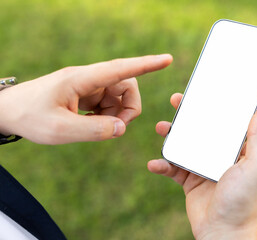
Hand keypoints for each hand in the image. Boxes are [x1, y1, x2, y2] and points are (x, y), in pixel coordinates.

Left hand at [0, 54, 172, 143]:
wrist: (9, 111)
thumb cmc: (30, 116)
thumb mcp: (59, 130)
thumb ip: (93, 130)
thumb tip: (121, 128)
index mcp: (81, 79)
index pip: (120, 69)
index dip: (145, 65)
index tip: (166, 60)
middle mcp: (88, 79)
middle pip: (126, 85)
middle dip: (128, 108)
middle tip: (114, 128)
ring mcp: (88, 86)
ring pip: (118, 96)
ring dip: (115, 115)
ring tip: (94, 127)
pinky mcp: (86, 94)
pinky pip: (108, 103)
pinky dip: (106, 117)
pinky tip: (89, 123)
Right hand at [148, 93, 256, 239]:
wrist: (222, 233)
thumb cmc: (244, 201)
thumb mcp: (256, 168)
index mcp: (236, 149)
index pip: (225, 121)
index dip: (215, 105)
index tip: (204, 91)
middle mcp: (219, 155)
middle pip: (201, 128)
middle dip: (188, 114)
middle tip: (176, 100)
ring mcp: (202, 167)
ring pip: (184, 144)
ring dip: (171, 135)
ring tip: (161, 128)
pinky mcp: (189, 181)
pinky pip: (172, 168)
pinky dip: (162, 165)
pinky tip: (154, 164)